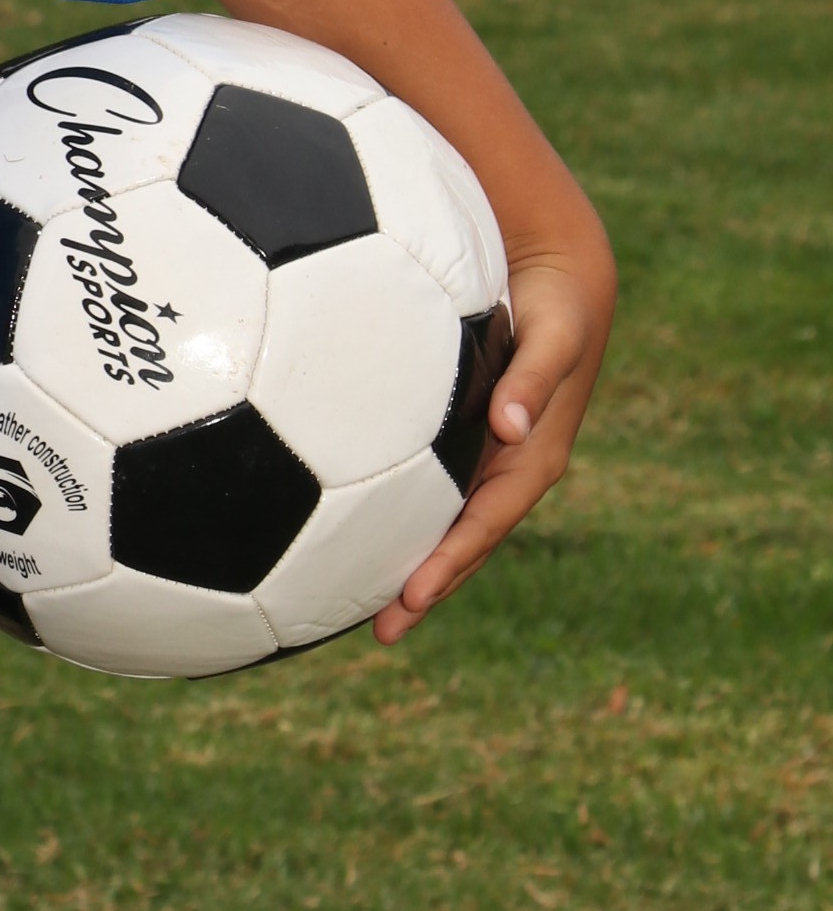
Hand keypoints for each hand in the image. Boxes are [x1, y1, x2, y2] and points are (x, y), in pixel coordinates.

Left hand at [372, 233, 613, 643]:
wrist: (559, 278)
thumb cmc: (558, 307)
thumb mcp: (554, 338)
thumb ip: (533, 378)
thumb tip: (511, 425)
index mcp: (532, 458)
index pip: (486, 525)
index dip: (453, 563)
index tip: (415, 597)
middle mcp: (506, 467)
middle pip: (462, 541)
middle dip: (427, 587)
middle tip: (382, 631)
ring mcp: (483, 456)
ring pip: (443, 521)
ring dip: (409, 561)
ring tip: (360, 604)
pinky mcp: (461, 437)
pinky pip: (427, 486)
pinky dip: (397, 513)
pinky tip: (350, 527)